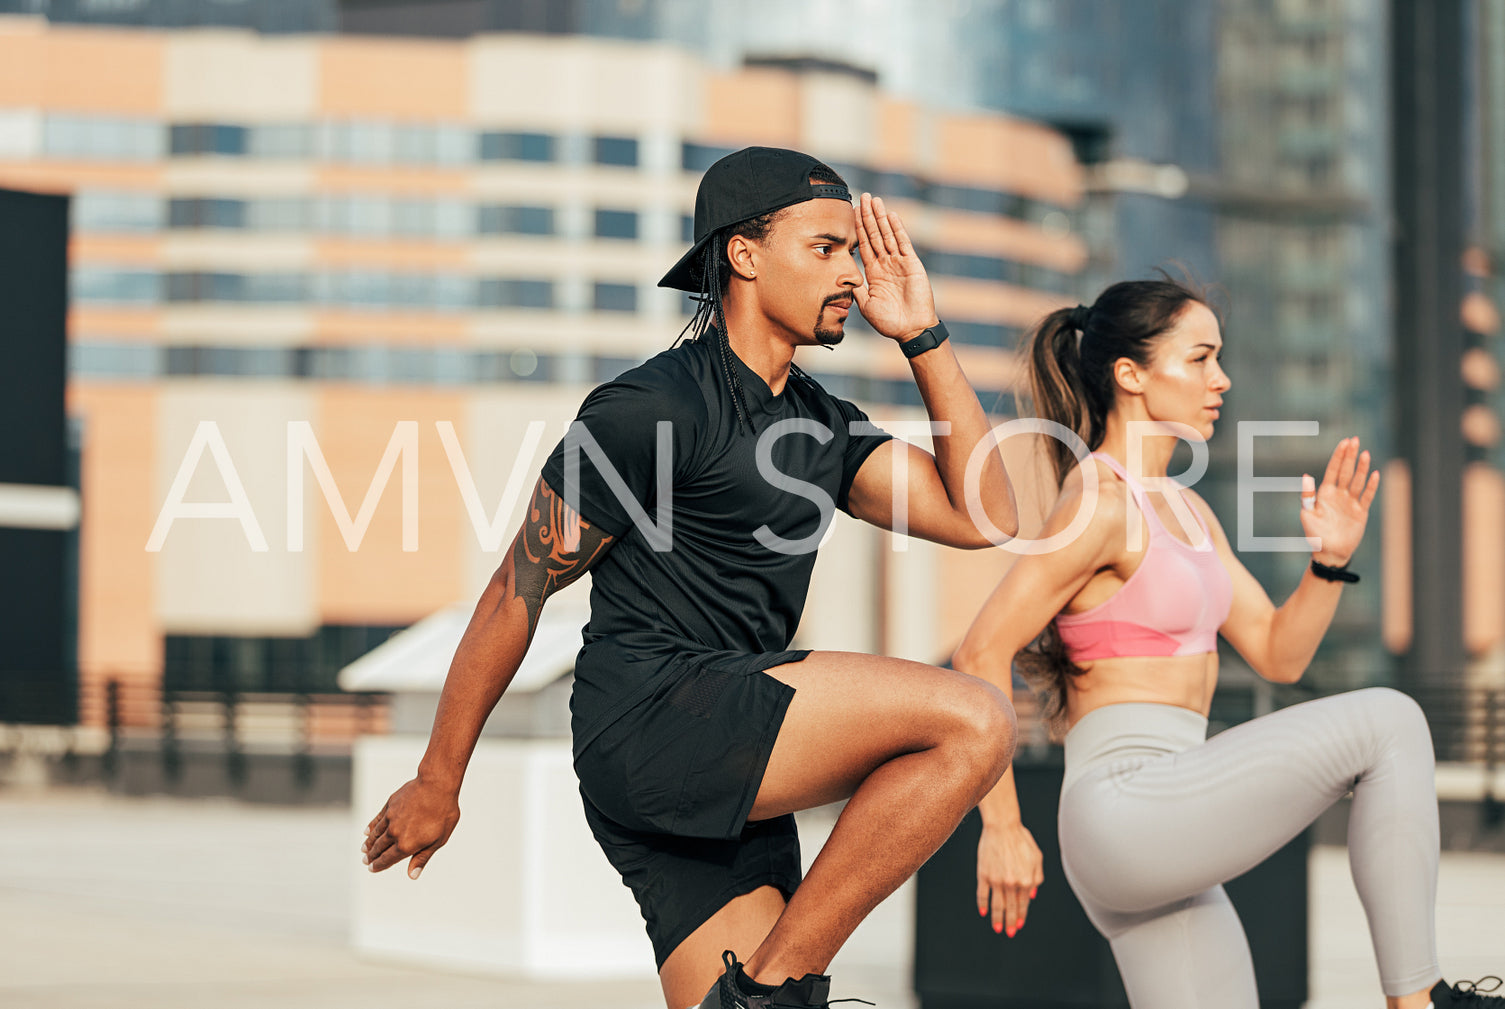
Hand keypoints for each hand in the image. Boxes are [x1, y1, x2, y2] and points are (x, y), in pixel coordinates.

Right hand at [362, 776, 460, 879]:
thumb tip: (412, 875)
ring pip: (376, 834)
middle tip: (365, 861)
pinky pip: (377, 819)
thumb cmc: (443, 813)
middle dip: (372, 856)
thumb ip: (422, 857)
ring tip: (364, 849)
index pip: (388, 859)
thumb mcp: (438, 840)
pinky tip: (367, 831)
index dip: (379, 865)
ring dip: (369, 843)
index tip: (371, 869)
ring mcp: (391, 818)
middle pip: (380, 848)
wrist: (437, 785)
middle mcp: (395, 833)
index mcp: (406, 845)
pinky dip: (371, 827)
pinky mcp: (390, 805)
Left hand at [852, 193, 938, 341]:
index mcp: (874, 273)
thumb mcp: (866, 305)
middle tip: (862, 197)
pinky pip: (903, 243)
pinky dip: (896, 229)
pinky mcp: (912, 264)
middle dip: (868, 216)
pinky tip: (891, 215)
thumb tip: (841, 279)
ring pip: (887, 235)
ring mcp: (899, 263)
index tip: (851, 213)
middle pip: (874, 235)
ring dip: (880, 217)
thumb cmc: (889, 322)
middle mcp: (886, 264)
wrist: (910, 329)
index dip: (857, 229)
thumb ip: (856, 290)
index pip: (864, 245)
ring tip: (874, 200)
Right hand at [976, 820, 1043, 937]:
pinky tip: (983, 912)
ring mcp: (996, 880)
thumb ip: (1037, 878)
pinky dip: (983, 904)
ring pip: (997, 905)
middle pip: (1011, 908)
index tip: (1020, 925)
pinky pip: (983, 894)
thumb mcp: (1037, 857)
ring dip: (997, 919)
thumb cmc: (1020, 839)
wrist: (1002, 827)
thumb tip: (1032, 896)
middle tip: (1010, 932)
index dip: (1022, 916)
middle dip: (1011, 922)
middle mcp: (1011, 883)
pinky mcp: (984, 874)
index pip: (1024, 903)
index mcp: (1026, 880)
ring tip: (998, 928)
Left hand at [1300, 436, 1379, 566]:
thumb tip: (1305, 475)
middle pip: (1346, 471)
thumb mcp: (1307, 514)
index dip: (1339, 456)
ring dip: (1361, 468)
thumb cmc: (1315, 534)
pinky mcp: (1361, 512)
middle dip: (1350, 456)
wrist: (1329, 552)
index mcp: (1325, 493)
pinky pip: (1367, 496)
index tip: (1344, 442)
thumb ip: (1307, 495)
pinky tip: (1374, 474)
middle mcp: (1339, 495)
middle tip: (1355, 440)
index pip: (1333, 470)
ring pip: (1357, 481)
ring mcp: (1351, 502)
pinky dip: (1370, 486)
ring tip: (1365, 453)